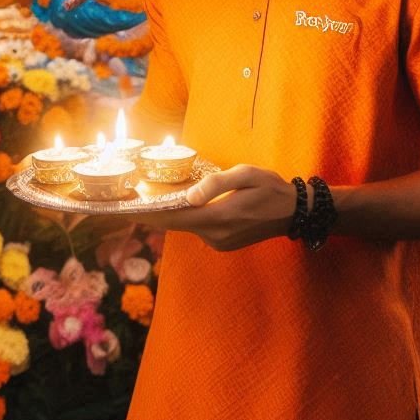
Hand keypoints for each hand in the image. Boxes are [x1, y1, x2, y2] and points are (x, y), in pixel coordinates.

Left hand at [135, 164, 296, 251]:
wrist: (294, 212)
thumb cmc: (270, 187)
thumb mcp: (246, 175)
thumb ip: (217, 184)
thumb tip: (190, 196)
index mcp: (219, 217)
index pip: (175, 217)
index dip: (148, 213)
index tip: (125, 209)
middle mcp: (216, 235)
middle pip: (176, 223)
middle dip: (153, 213)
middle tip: (127, 203)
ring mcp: (219, 243)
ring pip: (186, 226)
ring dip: (171, 214)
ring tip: (150, 200)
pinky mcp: (223, 244)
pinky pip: (198, 229)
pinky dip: (187, 218)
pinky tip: (182, 206)